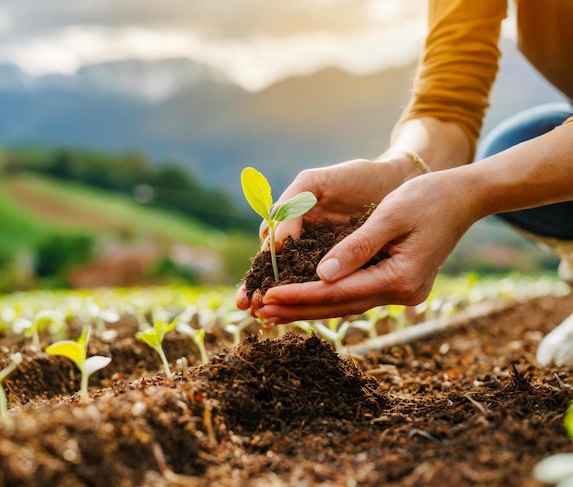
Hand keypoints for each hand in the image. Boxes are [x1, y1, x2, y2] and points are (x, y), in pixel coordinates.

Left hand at [249, 169, 480, 323]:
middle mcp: (401, 293)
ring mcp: (402, 293)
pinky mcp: (397, 284)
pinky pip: (355, 295)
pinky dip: (328, 297)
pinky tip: (304, 299)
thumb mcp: (390, 215)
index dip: (300, 294)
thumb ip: (356, 247)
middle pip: (339, 306)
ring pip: (345, 304)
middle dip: (298, 308)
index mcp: (400, 278)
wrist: (464, 197)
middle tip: (260, 313)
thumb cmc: (428, 198)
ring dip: (309, 307)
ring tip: (274, 312)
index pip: (338, 292)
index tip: (268, 296)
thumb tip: (321, 275)